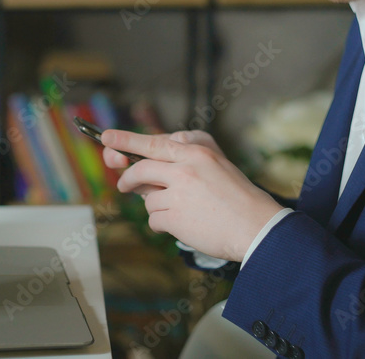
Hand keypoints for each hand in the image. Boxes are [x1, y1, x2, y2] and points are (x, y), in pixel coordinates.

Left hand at [101, 129, 283, 261]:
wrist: (257, 227)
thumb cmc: (237, 197)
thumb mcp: (215, 164)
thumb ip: (183, 159)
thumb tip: (144, 165)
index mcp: (195, 152)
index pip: (153, 142)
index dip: (126, 140)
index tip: (107, 137)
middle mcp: (185, 168)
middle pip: (140, 170)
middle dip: (127, 179)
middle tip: (123, 186)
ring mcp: (179, 192)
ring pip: (147, 198)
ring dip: (158, 207)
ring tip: (185, 212)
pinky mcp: (175, 216)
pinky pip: (154, 219)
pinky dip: (163, 225)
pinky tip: (185, 225)